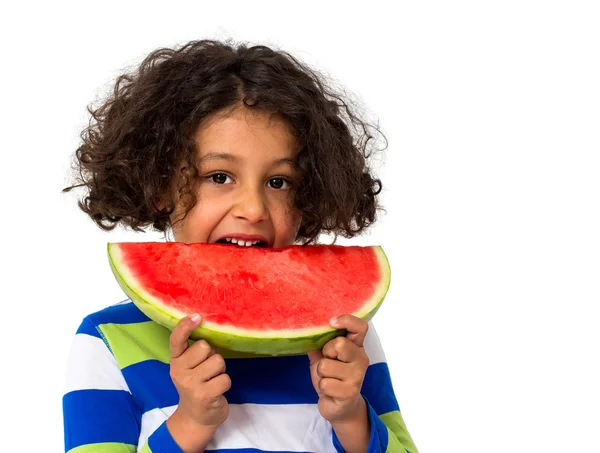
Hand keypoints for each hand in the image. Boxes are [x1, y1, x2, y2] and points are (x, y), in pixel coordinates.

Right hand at [166, 314, 230, 451]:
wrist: (195, 418)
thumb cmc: (197, 385)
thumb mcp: (190, 367)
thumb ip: (196, 351)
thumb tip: (214, 330)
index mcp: (175, 360)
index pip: (176, 339)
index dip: (185, 326)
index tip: (197, 316)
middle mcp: (179, 371)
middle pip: (204, 347)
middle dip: (212, 355)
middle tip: (208, 369)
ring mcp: (191, 384)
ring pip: (217, 361)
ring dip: (220, 369)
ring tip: (213, 379)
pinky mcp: (204, 395)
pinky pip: (225, 378)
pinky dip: (225, 383)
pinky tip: (217, 390)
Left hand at [307, 315, 369, 423]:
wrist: (339, 407)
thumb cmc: (331, 377)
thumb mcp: (323, 357)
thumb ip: (319, 343)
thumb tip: (305, 327)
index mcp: (356, 346)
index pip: (360, 327)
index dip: (346, 320)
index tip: (331, 321)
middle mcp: (360, 359)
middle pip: (339, 344)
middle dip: (326, 353)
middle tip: (328, 362)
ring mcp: (357, 376)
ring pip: (326, 365)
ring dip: (321, 373)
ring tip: (327, 378)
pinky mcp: (351, 392)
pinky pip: (325, 383)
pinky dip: (322, 386)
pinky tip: (329, 391)